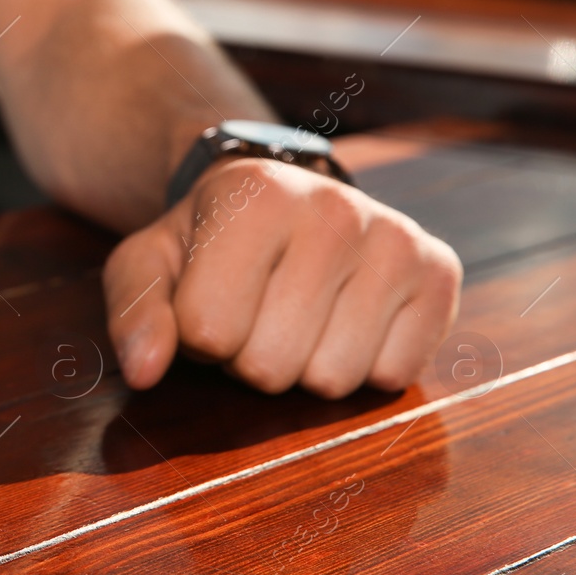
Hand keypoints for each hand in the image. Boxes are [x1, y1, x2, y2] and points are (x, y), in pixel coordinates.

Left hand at [102, 158, 461, 397]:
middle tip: (254, 311)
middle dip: (247, 356)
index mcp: (256, 195)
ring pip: (331, 379)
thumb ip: (134, 312)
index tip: (208, 297)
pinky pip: (390, 377)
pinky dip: (360, 367)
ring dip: (302, 366)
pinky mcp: (440, 272)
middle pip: (270, 365)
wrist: (282, 202)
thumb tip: (145, 370)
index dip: (197, 335)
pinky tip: (345, 319)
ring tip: (295, 315)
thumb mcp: (149, 264)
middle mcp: (335, 207)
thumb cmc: (207, 242)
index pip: (209, 332)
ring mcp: (396, 238)